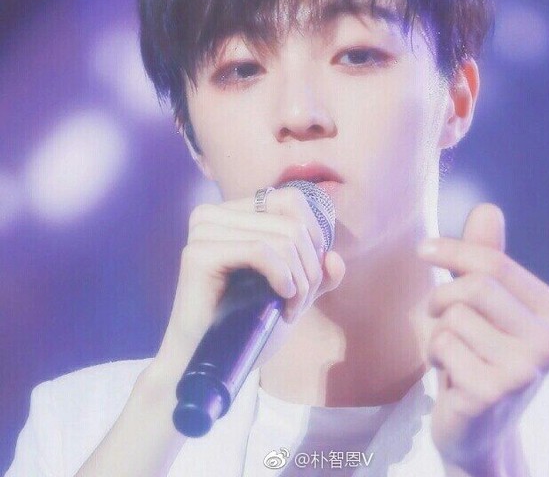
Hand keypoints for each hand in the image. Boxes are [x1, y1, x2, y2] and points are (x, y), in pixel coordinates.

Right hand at [153, 186, 345, 380]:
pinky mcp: (199, 253)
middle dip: (309, 267)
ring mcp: (204, 231)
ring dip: (300, 279)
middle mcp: (214, 213)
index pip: (291, 200)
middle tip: (300, 303)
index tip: (311, 276)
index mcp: (232, 213)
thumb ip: (317, 273)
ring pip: (282, 238)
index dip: (314, 235)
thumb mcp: (292, 293)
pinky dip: (283, 277)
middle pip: (292, 222)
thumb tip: (335, 259)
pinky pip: (260, 250)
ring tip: (290, 309)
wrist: (208, 364)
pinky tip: (282, 299)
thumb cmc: (245, 328)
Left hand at [418, 204, 548, 475]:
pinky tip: (451, 375)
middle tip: (443, 318)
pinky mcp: (492, 391)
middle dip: (443, 297)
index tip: (425, 249)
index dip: (452, 250)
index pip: (494, 262)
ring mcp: (524, 370)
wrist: (479, 427)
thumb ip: (487, 258)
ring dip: (439, 331)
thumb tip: (487, 208)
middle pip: (474, 285)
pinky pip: (441, 344)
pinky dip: (435, 355)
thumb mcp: (487, 305)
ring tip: (455, 353)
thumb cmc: (481, 355)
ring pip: (453, 315)